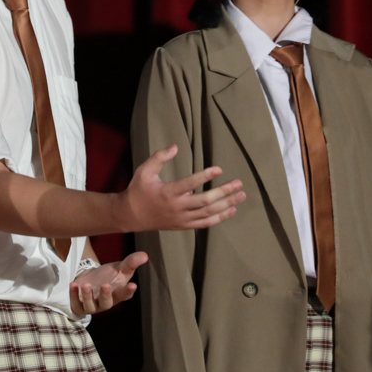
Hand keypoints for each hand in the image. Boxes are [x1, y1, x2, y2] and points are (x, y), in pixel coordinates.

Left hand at [70, 251, 146, 315]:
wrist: (88, 278)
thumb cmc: (107, 275)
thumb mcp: (119, 268)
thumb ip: (131, 262)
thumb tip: (145, 255)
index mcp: (117, 294)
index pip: (125, 295)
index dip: (128, 291)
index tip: (132, 285)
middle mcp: (105, 302)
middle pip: (107, 303)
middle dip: (106, 295)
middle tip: (105, 285)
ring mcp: (91, 305)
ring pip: (90, 306)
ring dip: (88, 296)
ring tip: (85, 285)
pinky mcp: (78, 306)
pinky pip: (76, 304)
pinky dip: (74, 295)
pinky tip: (73, 285)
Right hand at [121, 148, 245, 232]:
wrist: (131, 216)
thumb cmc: (139, 190)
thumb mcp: (144, 170)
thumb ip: (159, 157)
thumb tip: (175, 146)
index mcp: (168, 193)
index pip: (190, 184)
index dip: (205, 176)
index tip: (219, 169)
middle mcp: (177, 208)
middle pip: (206, 201)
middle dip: (224, 192)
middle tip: (239, 184)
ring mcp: (182, 219)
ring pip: (209, 213)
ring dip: (227, 204)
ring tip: (241, 195)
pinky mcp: (184, 225)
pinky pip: (205, 223)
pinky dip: (220, 217)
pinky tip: (231, 210)